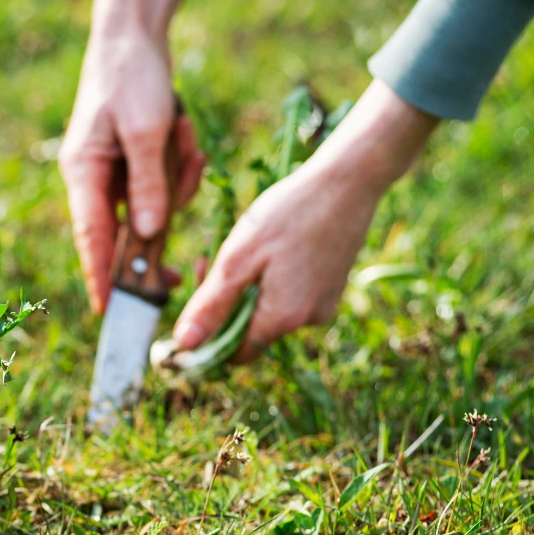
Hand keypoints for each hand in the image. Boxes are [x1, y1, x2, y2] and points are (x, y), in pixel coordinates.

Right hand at [59, 0, 202, 312]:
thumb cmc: (131, 77)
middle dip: (158, 232)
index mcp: (84, 174)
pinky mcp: (138, 163)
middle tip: (180, 273)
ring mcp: (117, 172)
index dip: (100, 277)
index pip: (91, 238)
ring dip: (178, 178)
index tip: (108, 312)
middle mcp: (95, 180)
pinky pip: (166, 183)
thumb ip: (149, 185)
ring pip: (156, 206)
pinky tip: (184, 130)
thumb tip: (150, 235)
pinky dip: (182, 162)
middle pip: (127, 231)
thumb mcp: (147, 130)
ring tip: (182, 132)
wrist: (133, 34)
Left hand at [174, 80, 438, 360]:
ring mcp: (323, 304)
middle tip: (206, 259)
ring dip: (244, 286)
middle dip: (223, 301)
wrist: (348, 180)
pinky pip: (288, 296)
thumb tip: (185, 345)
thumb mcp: (238, 257)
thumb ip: (211, 305)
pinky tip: (266, 248)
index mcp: (283, 318)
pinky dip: (268, 279)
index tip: (195, 297)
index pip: (234, 354)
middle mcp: (308, 321)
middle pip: (249, 331)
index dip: (209, 336)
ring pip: (267, 311)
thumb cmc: (289, 213)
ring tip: (240, 247)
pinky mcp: (330, 288)